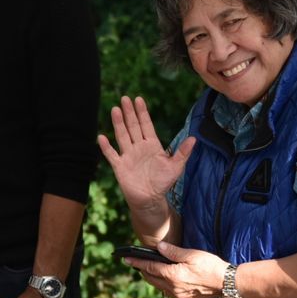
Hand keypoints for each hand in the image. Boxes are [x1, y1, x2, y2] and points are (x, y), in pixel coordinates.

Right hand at [97, 96, 196, 211]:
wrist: (150, 199)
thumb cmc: (163, 183)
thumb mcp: (176, 167)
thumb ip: (183, 152)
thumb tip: (194, 138)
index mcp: (152, 145)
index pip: (146, 125)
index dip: (142, 112)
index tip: (139, 99)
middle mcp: (138, 147)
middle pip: (133, 126)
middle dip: (129, 113)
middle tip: (125, 98)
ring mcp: (128, 155)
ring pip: (122, 136)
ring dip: (118, 123)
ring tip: (115, 110)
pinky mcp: (120, 167)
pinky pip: (112, 155)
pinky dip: (106, 147)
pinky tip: (102, 137)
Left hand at [125, 239, 231, 297]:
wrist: (226, 283)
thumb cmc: (211, 266)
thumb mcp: (192, 255)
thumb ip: (173, 252)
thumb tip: (159, 248)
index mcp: (172, 276)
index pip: (150, 268)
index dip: (137, 263)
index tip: (126, 259)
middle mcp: (172, 288)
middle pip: (151, 279)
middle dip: (142, 270)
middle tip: (135, 263)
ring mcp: (178, 296)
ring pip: (158, 286)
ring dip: (152, 278)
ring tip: (147, 270)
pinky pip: (167, 292)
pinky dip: (162, 285)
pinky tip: (163, 280)